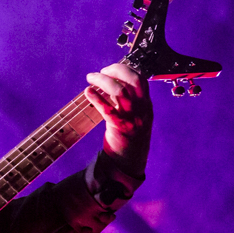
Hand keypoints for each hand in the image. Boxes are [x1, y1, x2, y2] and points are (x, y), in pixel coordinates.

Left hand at [84, 63, 152, 177]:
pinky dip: (97, 99)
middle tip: (100, 72)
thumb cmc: (128, 138)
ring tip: (91, 78)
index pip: (140, 79)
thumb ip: (125, 101)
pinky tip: (87, 92)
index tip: (109, 69)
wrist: (129, 163)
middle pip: (133, 80)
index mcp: (146, 105)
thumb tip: (109, 83)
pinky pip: (109, 110)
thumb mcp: (132, 116)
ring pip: (121, 92)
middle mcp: (142, 109)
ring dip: (103, 81)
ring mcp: (133, 119)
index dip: (125, 69)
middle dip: (116, 70)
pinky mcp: (121, 129)